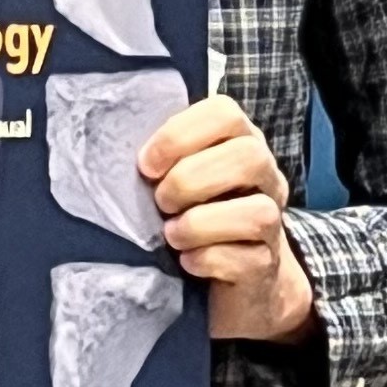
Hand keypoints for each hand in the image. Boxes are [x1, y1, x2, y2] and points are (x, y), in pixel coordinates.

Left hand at [137, 96, 316, 345]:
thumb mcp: (176, 177)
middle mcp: (266, 175)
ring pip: (257, 213)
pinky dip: (208, 260)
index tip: (147, 165)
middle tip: (160, 202)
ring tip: (172, 234)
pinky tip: (187, 261)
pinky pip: (247, 260)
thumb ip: (161, 159)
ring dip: (200, 224)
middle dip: (190, 180)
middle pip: (248, 157)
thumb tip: (114, 156)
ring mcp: (273, 221)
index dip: (179, 135)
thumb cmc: (193, 214)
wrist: (232, 274)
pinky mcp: (266, 264)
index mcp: (239, 141)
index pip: (225, 113)